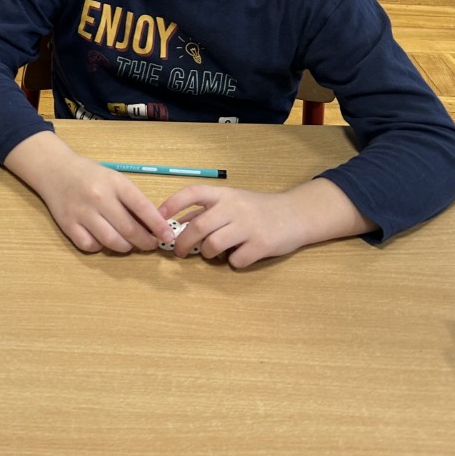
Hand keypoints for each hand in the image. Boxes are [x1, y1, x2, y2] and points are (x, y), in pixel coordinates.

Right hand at [5, 133, 175, 253]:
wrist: (54, 170)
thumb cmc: (90, 174)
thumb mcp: (114, 178)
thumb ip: (131, 199)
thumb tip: (152, 224)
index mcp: (114, 182)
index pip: (142, 207)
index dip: (158, 225)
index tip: (168, 236)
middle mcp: (98, 197)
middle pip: (128, 228)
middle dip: (145, 241)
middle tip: (151, 244)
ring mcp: (82, 212)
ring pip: (111, 241)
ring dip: (125, 247)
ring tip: (129, 244)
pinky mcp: (68, 224)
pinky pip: (90, 245)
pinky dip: (100, 247)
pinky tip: (103, 240)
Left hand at [159, 185, 310, 267]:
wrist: (295, 214)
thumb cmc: (257, 209)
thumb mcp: (232, 202)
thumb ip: (206, 211)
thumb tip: (175, 224)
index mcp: (225, 194)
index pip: (193, 192)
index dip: (173, 203)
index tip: (159, 217)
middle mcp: (235, 207)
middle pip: (199, 226)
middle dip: (183, 242)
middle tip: (179, 252)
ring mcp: (249, 226)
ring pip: (213, 244)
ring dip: (207, 253)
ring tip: (211, 253)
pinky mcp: (262, 244)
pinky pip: (236, 260)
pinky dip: (232, 262)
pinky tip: (238, 256)